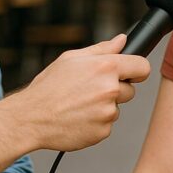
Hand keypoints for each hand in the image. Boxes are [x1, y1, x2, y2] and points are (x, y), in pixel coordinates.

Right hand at [11, 34, 149, 151]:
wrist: (30, 118)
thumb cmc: (48, 86)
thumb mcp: (71, 59)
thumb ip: (102, 49)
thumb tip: (122, 40)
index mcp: (106, 67)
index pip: (142, 67)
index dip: (137, 70)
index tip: (132, 73)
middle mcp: (110, 90)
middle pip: (130, 90)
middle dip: (115, 90)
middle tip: (89, 91)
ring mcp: (107, 113)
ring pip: (116, 108)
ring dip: (103, 107)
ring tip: (78, 105)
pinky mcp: (103, 132)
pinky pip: (106, 125)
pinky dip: (95, 123)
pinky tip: (77, 118)